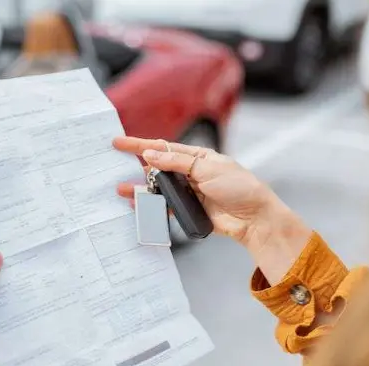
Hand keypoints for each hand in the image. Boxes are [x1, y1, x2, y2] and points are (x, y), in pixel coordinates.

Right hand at [113, 136, 310, 283]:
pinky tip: (139, 205)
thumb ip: (177, 163)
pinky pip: (165, 206)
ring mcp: (189, 192)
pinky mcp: (189, 210)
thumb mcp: (207, 169)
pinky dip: (151, 205)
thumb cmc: (239, 188)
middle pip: (157, 168)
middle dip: (135, 167)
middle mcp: (191, 173)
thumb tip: (151, 154)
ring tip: (122, 189)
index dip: (139, 145)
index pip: (163, 148)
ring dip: (140, 188)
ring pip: (158, 188)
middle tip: (113, 166)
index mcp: (197, 157)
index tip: (119, 142)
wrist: (255, 219)